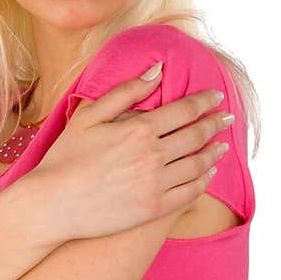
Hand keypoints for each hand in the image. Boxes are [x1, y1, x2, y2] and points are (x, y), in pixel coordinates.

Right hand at [31, 74, 231, 241]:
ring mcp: (155, 184)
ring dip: (214, 152)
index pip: (184, 111)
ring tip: (222, 145)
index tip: (216, 97)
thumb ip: (125, 92)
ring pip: (198, 164)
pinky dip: (203, 180)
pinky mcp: (153, 209)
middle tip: (228, 117)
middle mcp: (152, 156)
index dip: (205, 101)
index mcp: (138, 129)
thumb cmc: (65, 158)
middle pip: (196, 135)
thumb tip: (157, 71)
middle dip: (216, 123)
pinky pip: (189, 193)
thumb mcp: (89, 116)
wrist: (52, 204)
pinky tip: (207, 173)